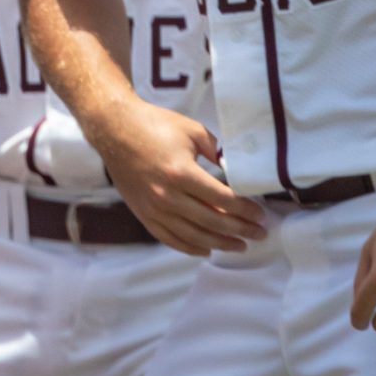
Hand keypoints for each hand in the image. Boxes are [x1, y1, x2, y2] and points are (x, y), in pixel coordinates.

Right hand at [87, 99, 266, 255]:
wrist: (114, 129)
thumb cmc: (155, 125)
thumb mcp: (193, 131)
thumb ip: (218, 153)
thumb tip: (239, 173)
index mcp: (181, 173)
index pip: (223, 200)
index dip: (246, 210)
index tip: (261, 215)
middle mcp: (166, 195)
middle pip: (212, 221)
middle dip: (240, 230)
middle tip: (259, 234)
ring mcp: (152, 208)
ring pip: (193, 235)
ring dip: (220, 244)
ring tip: (239, 245)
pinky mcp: (142, 213)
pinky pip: (169, 238)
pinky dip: (189, 248)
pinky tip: (207, 250)